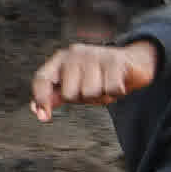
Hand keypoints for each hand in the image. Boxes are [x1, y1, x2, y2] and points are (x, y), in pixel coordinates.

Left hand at [29, 33, 159, 121]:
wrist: (132, 62)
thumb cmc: (97, 76)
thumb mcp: (73, 85)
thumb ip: (54, 97)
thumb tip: (38, 112)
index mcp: (61, 59)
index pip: (42, 79)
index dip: (40, 98)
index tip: (44, 117)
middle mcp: (75, 54)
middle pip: (69, 94)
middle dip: (83, 98)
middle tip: (94, 89)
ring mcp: (95, 55)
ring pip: (91, 93)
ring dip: (101, 96)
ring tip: (106, 85)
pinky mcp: (115, 60)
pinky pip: (111, 89)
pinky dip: (116, 92)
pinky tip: (118, 83)